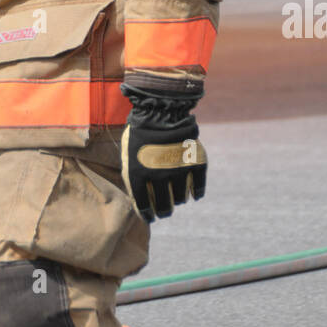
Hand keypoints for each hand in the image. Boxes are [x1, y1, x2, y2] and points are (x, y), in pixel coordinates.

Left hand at [120, 82, 206, 222]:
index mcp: (140, 175)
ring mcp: (179, 170)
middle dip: (164, 211)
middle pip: (164, 206)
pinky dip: (196, 193)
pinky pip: (198, 187)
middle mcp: (160, 176)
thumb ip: (133, 178)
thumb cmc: (140, 132)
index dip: (148, 215)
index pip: (144, 206)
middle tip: (165, 211)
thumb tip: (139, 200)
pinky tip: (194, 194)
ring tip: (176, 197)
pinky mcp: (195, 163)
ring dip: (178, 200)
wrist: (161, 109)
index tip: (151, 217)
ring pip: (180, 198)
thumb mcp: (129, 155)